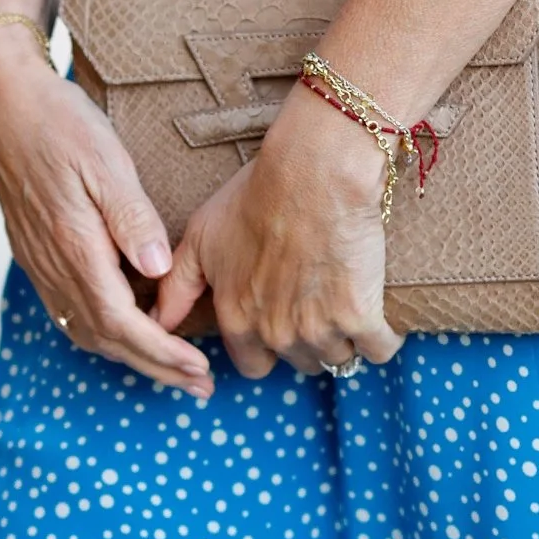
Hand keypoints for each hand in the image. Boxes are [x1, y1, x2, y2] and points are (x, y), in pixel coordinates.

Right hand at [0, 24, 212, 399]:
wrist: (2, 104)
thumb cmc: (60, 124)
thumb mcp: (106, 161)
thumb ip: (132, 219)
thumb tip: (159, 272)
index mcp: (74, 247)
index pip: (122, 322)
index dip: (162, 352)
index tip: (199, 368)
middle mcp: (53, 265)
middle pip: (106, 338)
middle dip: (154, 367)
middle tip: (199, 386)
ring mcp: (40, 263)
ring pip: (85, 330)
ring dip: (129, 355)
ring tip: (172, 368)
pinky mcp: (35, 254)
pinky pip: (69, 310)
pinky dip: (104, 331)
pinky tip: (129, 328)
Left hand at [155, 85, 402, 379]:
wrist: (314, 172)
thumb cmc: (256, 195)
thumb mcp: (201, 237)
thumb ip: (178, 286)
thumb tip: (155, 323)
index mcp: (238, 318)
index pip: (253, 366)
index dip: (266, 346)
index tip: (281, 320)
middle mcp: (276, 333)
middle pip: (300, 364)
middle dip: (307, 341)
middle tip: (318, 303)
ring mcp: (320, 329)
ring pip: (339, 359)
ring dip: (345, 338)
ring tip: (347, 301)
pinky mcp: (361, 318)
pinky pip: (379, 349)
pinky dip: (383, 336)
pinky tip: (378, 313)